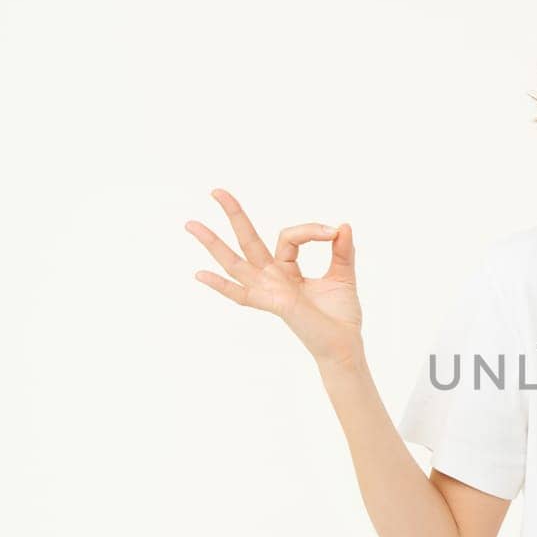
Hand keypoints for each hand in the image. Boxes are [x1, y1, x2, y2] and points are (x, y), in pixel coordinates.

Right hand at [185, 188, 364, 366]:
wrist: (345, 345)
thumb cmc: (340, 316)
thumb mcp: (343, 276)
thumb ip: (342, 251)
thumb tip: (342, 225)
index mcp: (288, 270)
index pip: (289, 237)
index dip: (311, 229)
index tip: (333, 231)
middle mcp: (273, 278)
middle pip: (248, 241)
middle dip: (234, 215)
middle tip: (216, 191)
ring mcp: (270, 291)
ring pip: (236, 263)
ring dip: (213, 244)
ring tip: (191, 224)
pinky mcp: (274, 304)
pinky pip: (243, 294)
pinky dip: (221, 285)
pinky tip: (199, 274)